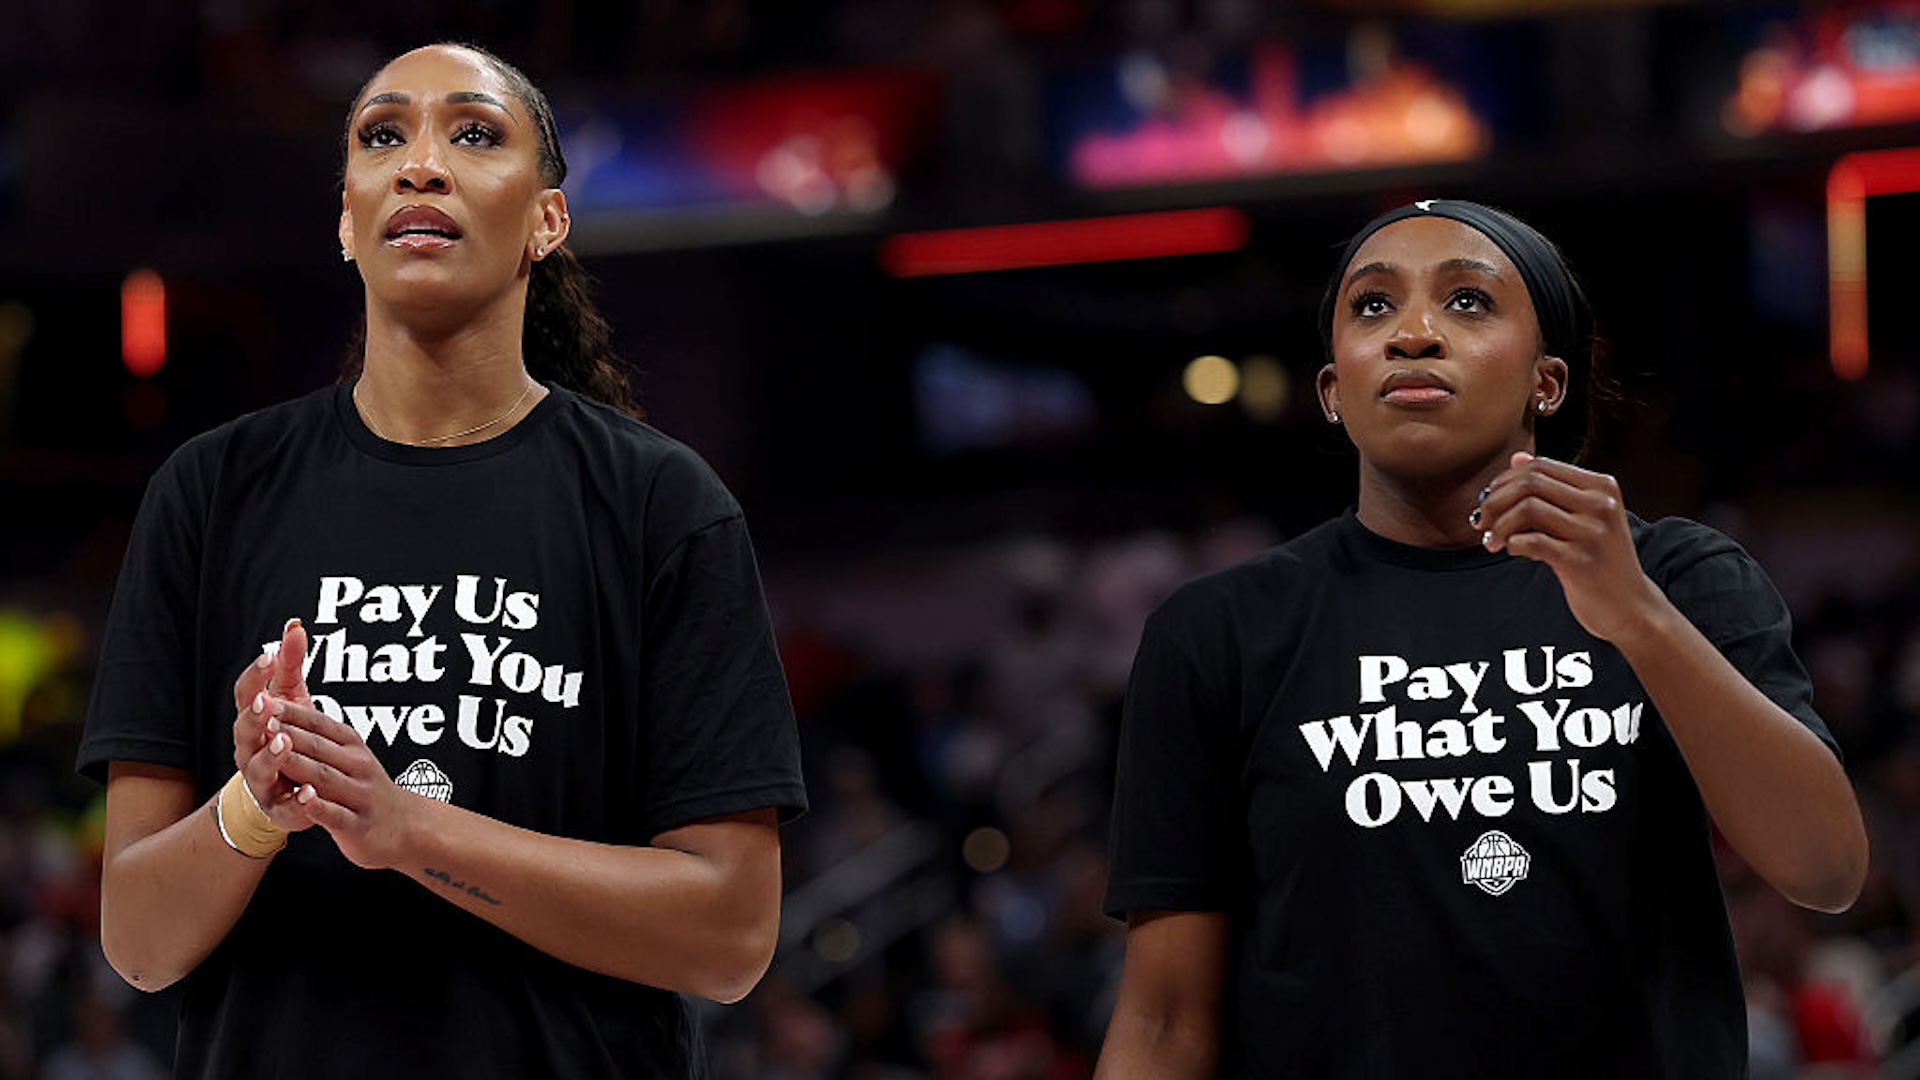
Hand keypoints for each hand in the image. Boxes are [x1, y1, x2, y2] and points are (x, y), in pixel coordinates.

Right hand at [229, 620, 314, 830]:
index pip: (246, 694)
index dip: (255, 675)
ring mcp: (261, 779)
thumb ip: (291, 666)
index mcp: (252, 721)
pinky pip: (286, 804)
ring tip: (283, 741)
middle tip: (266, 702)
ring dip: (270, 755)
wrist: (285, 791)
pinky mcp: (280, 806)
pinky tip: (308, 792)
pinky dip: (297, 799)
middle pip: (244, 730)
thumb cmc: (286, 736)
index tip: (269, 656)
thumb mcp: (291, 698)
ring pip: (258, 768)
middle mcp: (249, 749)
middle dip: (254, 716)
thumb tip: (295, 626)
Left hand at [258, 695, 420, 870]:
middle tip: (259, 720)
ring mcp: (359, 795)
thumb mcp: (350, 757)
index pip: (318, 723)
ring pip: (324, 776)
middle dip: (287, 733)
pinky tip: (303, 797)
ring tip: (273, 752)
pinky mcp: (357, 824)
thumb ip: (320, 739)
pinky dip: (318, 805)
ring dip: (298, 763)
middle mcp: (358, 765)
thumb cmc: (365, 790)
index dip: (291, 712)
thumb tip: (283, 713)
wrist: (406, 826)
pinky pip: (335, 813)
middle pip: (318, 746)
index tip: (264, 700)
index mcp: (352, 746)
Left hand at [1478, 452, 1665, 644]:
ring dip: (1499, 525)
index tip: (1488, 500)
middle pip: (1530, 483)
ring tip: (1492, 541)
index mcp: (1602, 487)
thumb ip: (1552, 488)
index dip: (1505, 481)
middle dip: (1495, 500)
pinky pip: (1533, 541)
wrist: (1631, 606)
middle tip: (1481, 521)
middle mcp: (1601, 504)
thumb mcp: (1584, 518)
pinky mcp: (1581, 560)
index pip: (1541, 466)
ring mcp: (1593, 531)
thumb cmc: (1600, 560)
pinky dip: (1513, 544)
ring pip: (1527, 508)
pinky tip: (1512, 550)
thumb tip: (1516, 458)